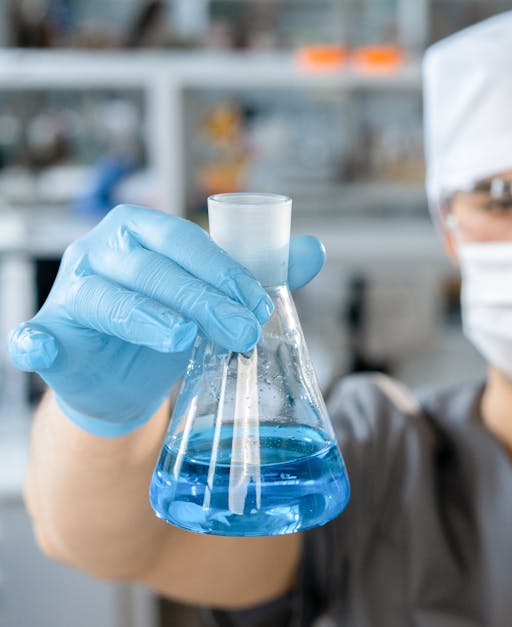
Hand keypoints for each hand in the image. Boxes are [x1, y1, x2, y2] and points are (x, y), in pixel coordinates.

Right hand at [7, 204, 325, 436]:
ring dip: (144, 316)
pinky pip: (34, 335)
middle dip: (201, 298)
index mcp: (138, 230)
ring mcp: (69, 293)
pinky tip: (40, 347)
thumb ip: (264, 272)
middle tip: (243, 331)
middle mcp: (98, 252)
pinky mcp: (50, 336)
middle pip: (150, 268)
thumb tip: (315, 249)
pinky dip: (33, 340)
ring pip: (104, 297)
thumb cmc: (171, 323)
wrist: (127, 379)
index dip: (222, 269)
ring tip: (181, 336)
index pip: (182, 239)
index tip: (261, 304)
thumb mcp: (217, 297)